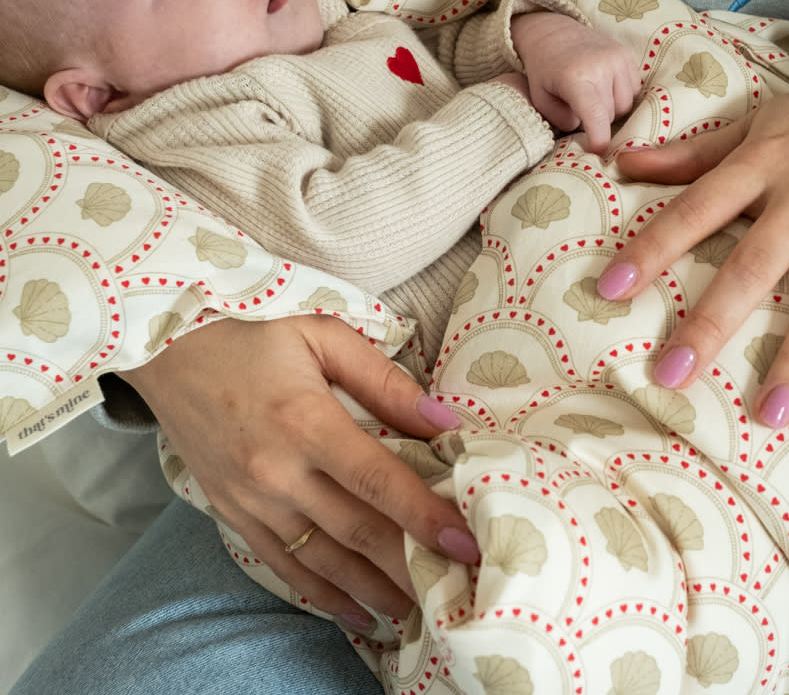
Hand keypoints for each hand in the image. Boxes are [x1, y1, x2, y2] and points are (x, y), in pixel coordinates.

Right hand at [122, 314, 476, 626]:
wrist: (165, 348)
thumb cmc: (252, 332)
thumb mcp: (323, 334)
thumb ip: (384, 380)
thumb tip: (443, 421)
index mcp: (305, 421)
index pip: (378, 480)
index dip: (425, 514)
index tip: (466, 543)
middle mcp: (277, 472)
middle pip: (358, 532)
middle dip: (413, 563)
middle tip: (458, 586)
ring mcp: (251, 501)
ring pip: (326, 562)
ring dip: (377, 591)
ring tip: (423, 610)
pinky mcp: (233, 514)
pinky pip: (285, 568)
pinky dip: (326, 597)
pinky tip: (363, 614)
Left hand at [510, 10, 639, 153]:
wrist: (553, 33)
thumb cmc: (544, 70)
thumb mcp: (540, 99)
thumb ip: (561, 120)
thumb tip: (585, 129)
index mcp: (575, 78)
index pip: (595, 114)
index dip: (600, 138)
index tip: (600, 153)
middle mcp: (601, 66)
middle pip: (612, 114)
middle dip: (599, 120)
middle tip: (581, 110)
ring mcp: (618, 58)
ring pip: (626, 104)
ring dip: (612, 108)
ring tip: (594, 97)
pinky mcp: (628, 55)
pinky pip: (634, 90)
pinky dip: (622, 94)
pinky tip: (605, 86)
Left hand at [596, 38, 788, 426]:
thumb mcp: (755, 124)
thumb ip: (689, 153)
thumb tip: (618, 162)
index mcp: (762, 162)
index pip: (695, 209)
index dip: (652, 249)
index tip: (610, 290)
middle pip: (754, 264)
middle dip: (712, 321)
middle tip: (670, 374)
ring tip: (769, 413)